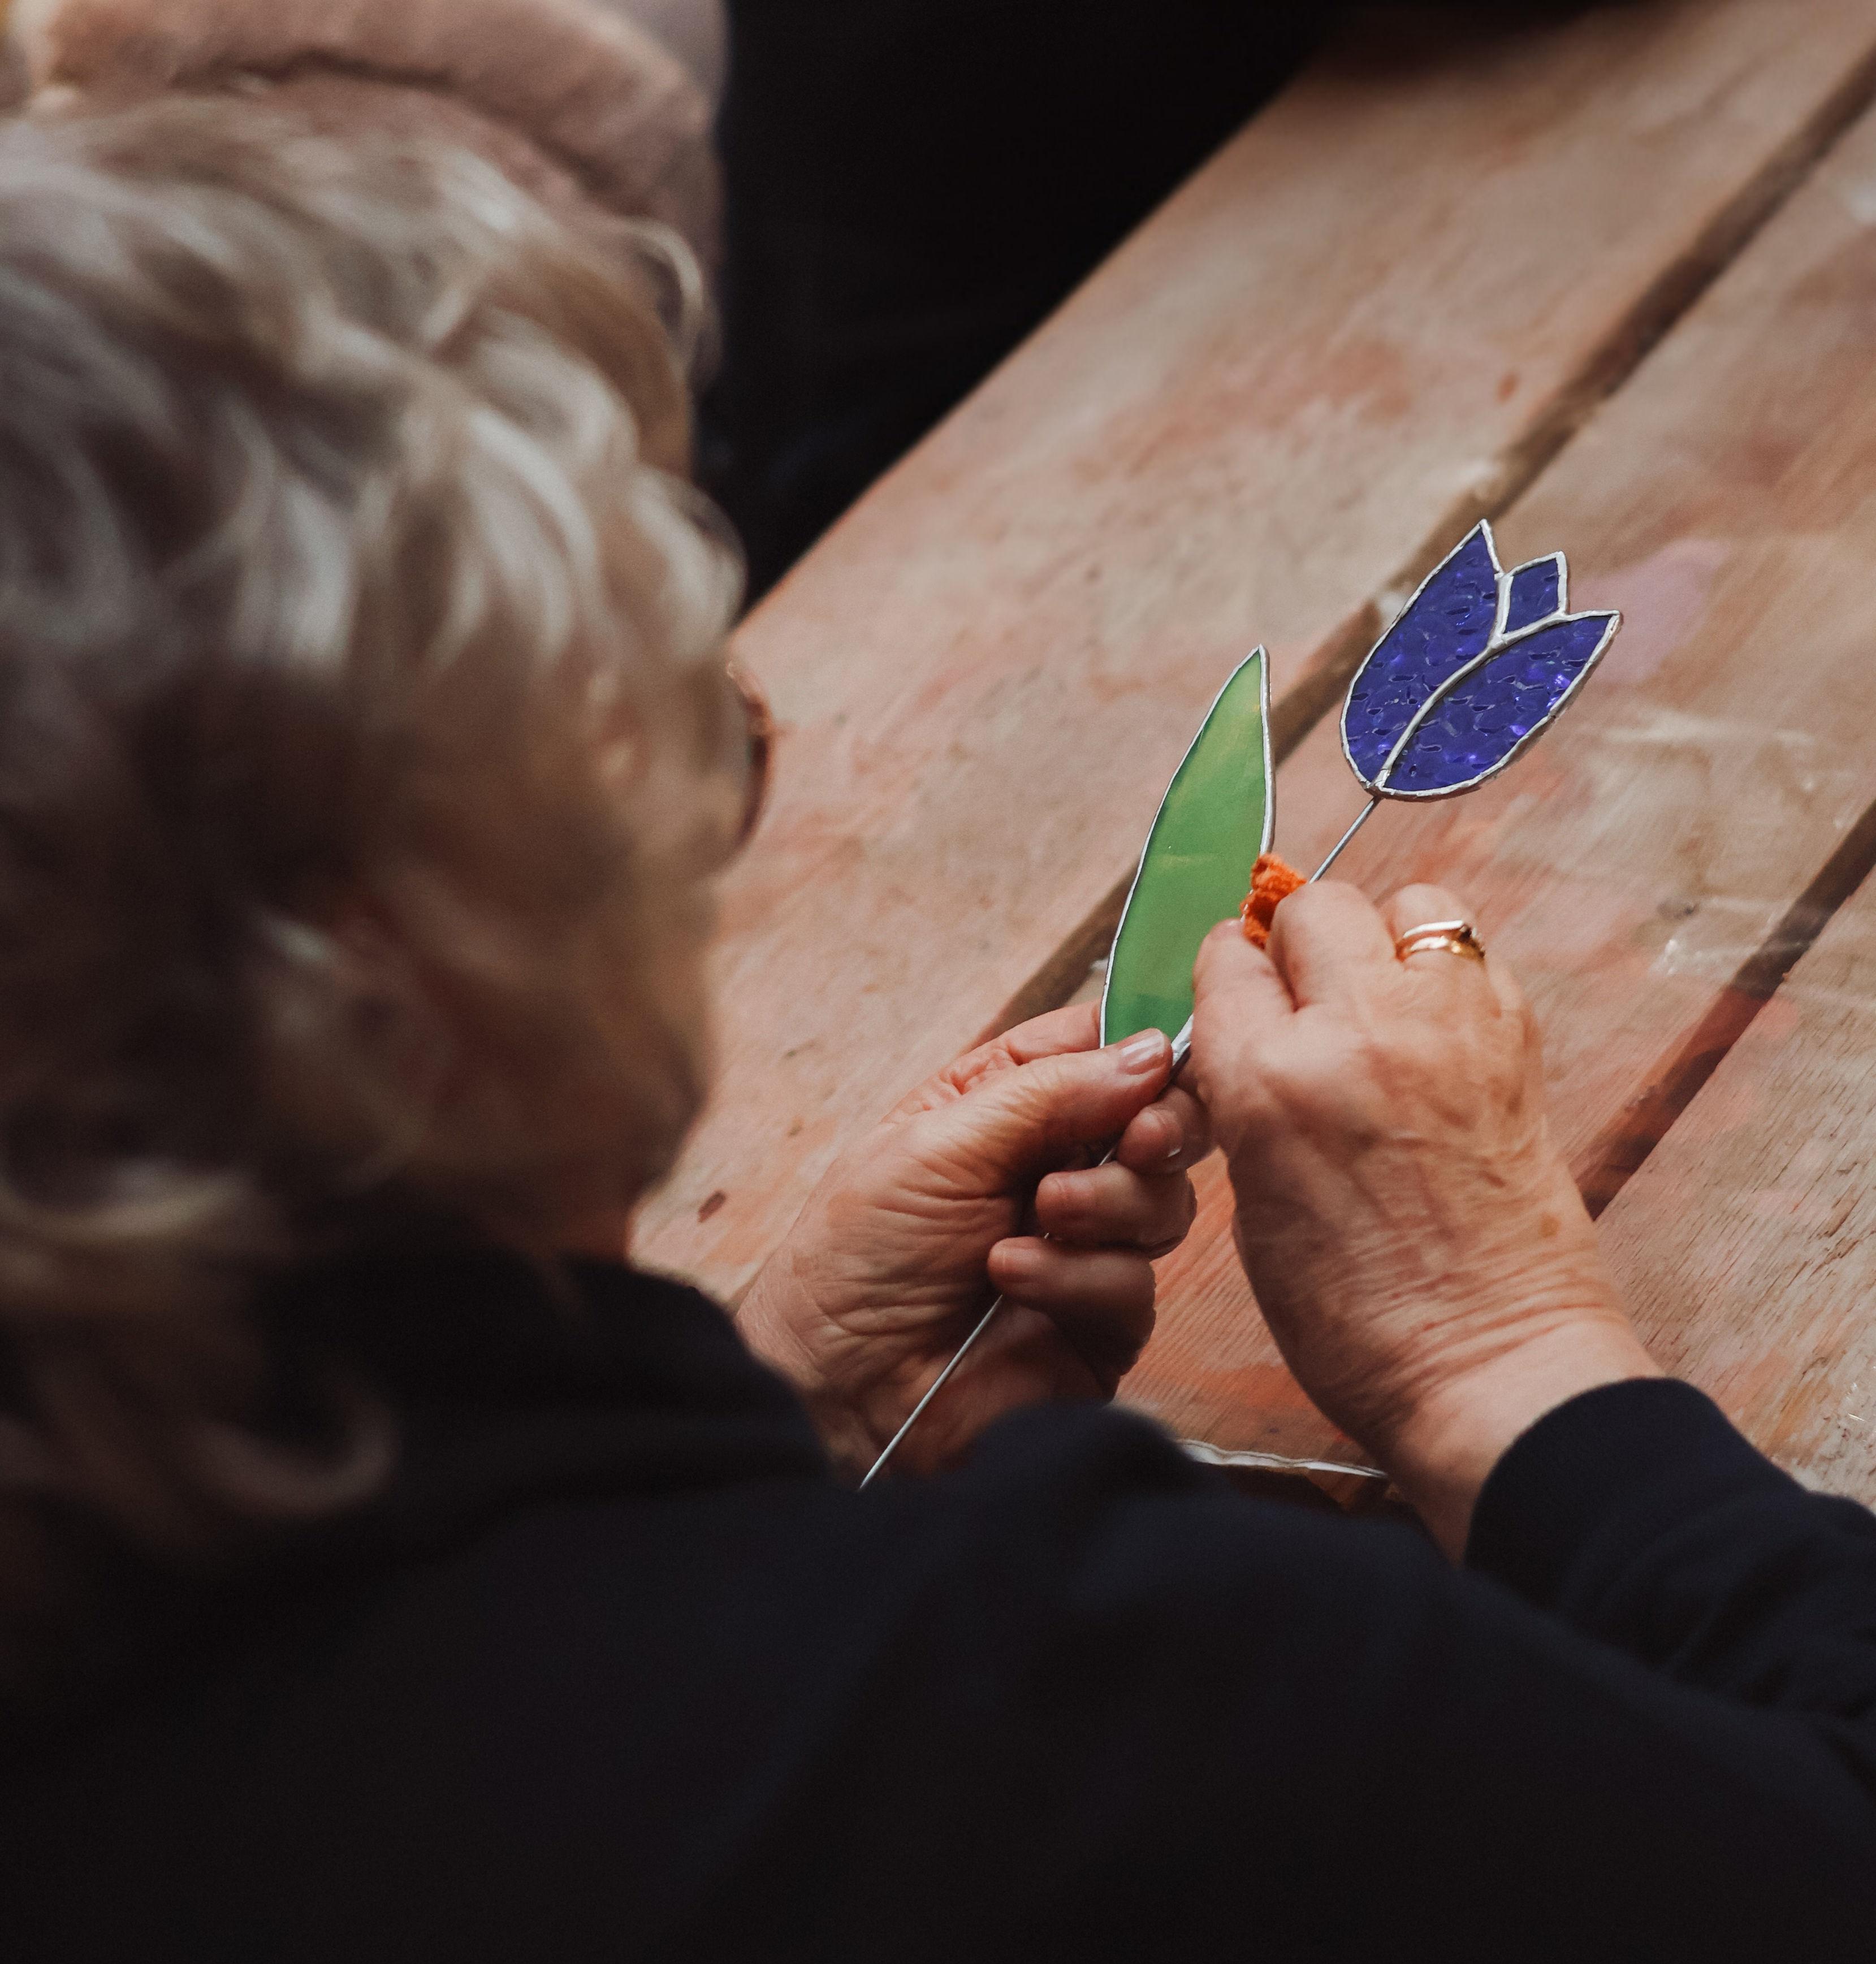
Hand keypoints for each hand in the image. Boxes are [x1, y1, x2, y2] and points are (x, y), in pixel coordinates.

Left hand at [738, 1003, 1209, 1478]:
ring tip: (1042, 1213)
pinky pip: (1135, 1284)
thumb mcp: (937, 1144)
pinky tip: (1015, 1276)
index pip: (1098, 1051)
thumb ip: (1047, 1093)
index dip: (1136, 1049)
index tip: (1153, 1057)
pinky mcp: (1098, 1324)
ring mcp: (1081, 1247)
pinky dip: (1081, 1275)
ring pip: (1163, 1202)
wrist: (835, 1386)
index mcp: (1005, 1105)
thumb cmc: (856, 1254)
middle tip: (1136, 1138)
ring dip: (1111, 1200)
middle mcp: (1053, 1169)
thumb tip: (1150, 1052)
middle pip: (1156, 1123)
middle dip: (1157, 1124)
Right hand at [1188, 882, 1658, 1555]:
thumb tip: (1256, 1033)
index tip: (1240, 997)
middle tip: (1306, 996)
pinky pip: (1472, 954)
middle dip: (1299, 943)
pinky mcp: (1516, 1039)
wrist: (1490, 1367)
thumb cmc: (1360, 1318)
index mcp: (1267, 1081)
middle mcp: (1356, 1031)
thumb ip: (1245, 1098)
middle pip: (1312, 906)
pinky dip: (1445, 975)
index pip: (1226, 959)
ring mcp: (1447, 1026)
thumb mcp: (1251, 1203)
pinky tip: (1431, 1035)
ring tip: (1378, 1002)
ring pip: (1405, 905)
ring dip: (1382, 940)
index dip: (1230, 978)